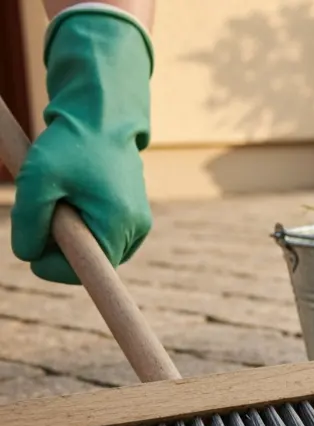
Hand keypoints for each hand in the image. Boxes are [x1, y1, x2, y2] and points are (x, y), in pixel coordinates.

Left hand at [11, 7, 153, 284]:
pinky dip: (82, 225)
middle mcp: (136, 230)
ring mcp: (138, 225)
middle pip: (89, 263)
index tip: (31, 251)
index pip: (83, 273)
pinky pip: (101, 237)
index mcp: (119, 224)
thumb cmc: (72, 144)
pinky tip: (74, 199)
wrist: (103, 117)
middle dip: (59, 246)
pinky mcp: (134, 217)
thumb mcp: (37, 179)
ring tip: (61, 199)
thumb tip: (28, 255)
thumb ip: (28, 223)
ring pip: (94, 251)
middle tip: (44, 210)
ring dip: (71, 235)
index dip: (51, 268)